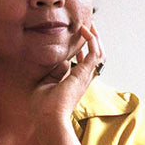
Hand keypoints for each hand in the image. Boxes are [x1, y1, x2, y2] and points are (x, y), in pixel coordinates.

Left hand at [29, 23, 104, 144]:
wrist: (48, 119)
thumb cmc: (44, 108)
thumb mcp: (47, 84)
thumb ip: (55, 72)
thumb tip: (63, 60)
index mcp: (75, 83)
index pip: (85, 65)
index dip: (84, 51)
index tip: (79, 38)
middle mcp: (83, 79)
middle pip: (96, 58)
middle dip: (94, 42)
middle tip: (88, 27)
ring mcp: (85, 77)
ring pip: (99, 54)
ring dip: (96, 38)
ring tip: (90, 25)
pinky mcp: (83, 74)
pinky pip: (94, 53)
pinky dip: (92, 40)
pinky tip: (84, 30)